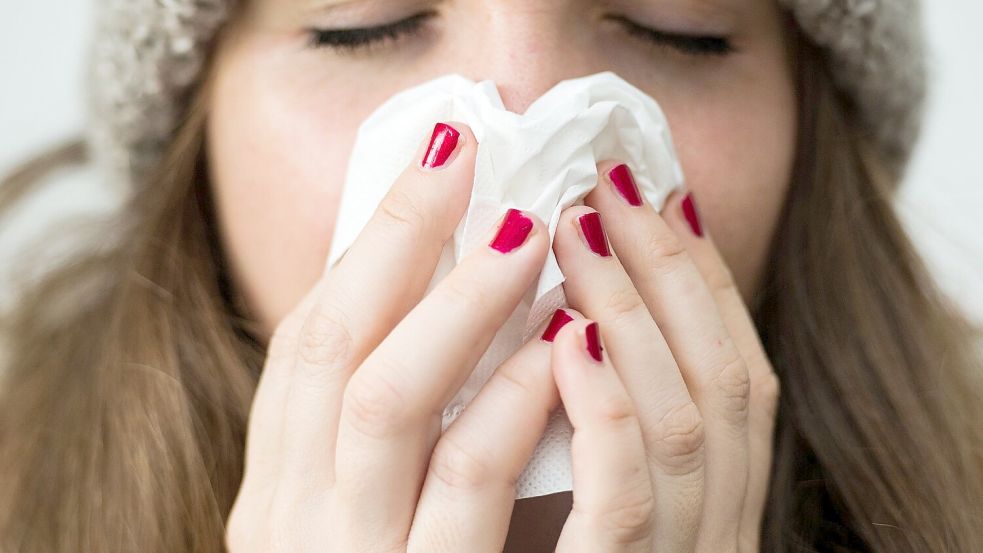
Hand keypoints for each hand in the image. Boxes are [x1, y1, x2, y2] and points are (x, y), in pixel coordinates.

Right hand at [225, 121, 561, 551]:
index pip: (305, 340)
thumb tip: (444, 305)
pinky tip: (560, 344)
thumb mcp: (355, 518)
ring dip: (462, 301)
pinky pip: (468, 477)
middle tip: (465, 159)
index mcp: (276, 487)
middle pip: (331, 346)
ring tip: (527, 233)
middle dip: (398, 238)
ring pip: (389, 399)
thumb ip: (384, 433)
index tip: (427, 166)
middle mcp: (292, 515)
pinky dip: (514, 397)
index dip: (365, 244)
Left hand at [547, 161, 780, 551]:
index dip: (704, 276)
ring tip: (576, 227)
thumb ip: (612, 420)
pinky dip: (605, 410)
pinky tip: (566, 339)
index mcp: (722, 504)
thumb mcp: (600, 501)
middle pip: (719, 377)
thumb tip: (572, 312)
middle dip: (669, 268)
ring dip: (630, 311)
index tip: (661, 196)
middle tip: (610, 182)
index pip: (737, 372)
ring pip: (681, 421)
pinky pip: (627, 497)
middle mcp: (719, 527)